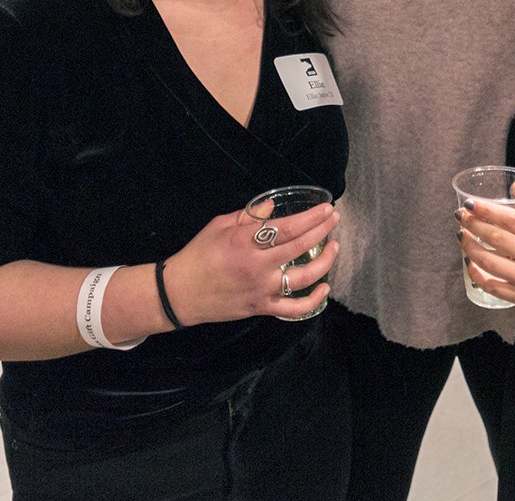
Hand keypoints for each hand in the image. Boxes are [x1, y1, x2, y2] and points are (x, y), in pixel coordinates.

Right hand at [160, 201, 339, 325]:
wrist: (179, 293)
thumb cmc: (198, 254)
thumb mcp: (219, 226)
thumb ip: (248, 216)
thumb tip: (272, 206)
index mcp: (245, 241)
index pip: (286, 227)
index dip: (310, 218)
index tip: (325, 208)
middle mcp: (256, 265)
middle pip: (299, 247)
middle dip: (321, 230)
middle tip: (334, 219)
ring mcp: (261, 289)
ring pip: (302, 278)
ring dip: (324, 262)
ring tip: (334, 247)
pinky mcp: (261, 307)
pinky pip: (292, 308)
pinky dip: (313, 301)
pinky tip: (324, 288)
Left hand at [457, 189, 514, 320]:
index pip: (511, 219)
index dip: (487, 210)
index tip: (470, 203)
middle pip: (496, 238)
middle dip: (473, 225)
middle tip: (460, 216)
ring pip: (490, 262)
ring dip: (470, 247)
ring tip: (462, 236)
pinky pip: (494, 287)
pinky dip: (477, 275)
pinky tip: (469, 263)